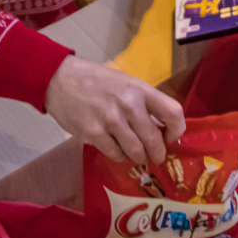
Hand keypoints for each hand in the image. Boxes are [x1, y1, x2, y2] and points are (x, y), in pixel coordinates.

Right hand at [45, 56, 184, 163]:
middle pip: (155, 140)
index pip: (173, 112)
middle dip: (157, 153)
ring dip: (139, 157)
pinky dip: (120, 156)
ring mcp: (111, 120)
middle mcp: (128, 104)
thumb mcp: (125, 83)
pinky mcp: (94, 133)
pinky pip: (116, 154)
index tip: (171, 137)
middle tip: (155, 156)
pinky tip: (117, 150)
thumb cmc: (96, 80)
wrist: (60, 79)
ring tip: (136, 155)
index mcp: (140, 89)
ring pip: (136, 152)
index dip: (177, 130)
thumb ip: (143, 103)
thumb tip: (160, 128)